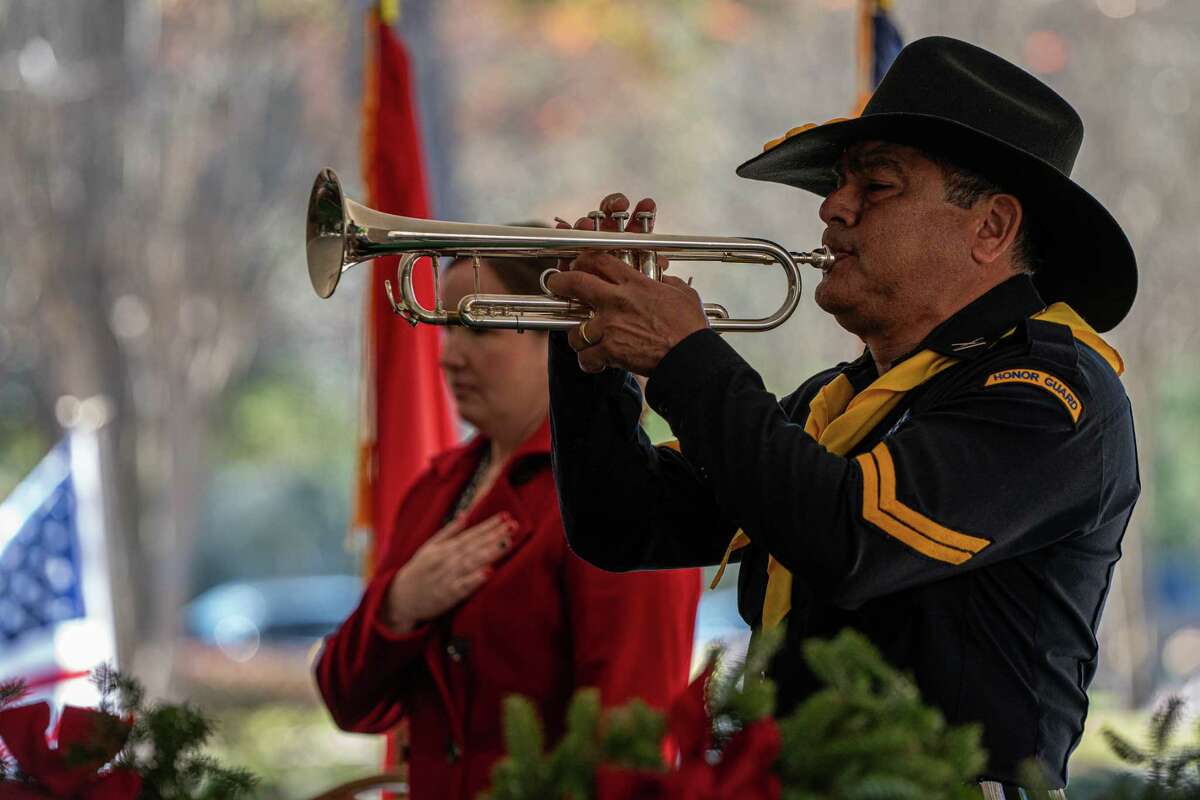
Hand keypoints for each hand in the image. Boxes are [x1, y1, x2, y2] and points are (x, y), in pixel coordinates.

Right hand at [382, 512, 515, 632]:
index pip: (471, 534)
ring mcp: (447, 577)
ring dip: (490, 552)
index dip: (489, 525)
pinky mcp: (448, 595)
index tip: (506, 516)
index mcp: (444, 548)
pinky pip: (463, 587)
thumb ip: (449, 531)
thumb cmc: (419, 570)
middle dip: (495, 535)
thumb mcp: (430, 547)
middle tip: (514, 525)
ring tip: (507, 542)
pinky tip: (489, 571)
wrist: (400, 598)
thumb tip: (466, 514)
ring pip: (471, 563)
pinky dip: (475, 579)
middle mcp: (446, 560)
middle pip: (475, 546)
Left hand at [548, 193, 707, 375]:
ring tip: (583, 339)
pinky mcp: (610, 351)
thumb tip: (663, 279)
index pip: (599, 260)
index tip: (577, 263)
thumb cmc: (689, 327)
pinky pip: (586, 356)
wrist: (689, 356)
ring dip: (576, 335)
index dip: (583, 259)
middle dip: (560, 282)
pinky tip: (594, 362)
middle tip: (555, 284)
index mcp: (634, 283)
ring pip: (574, 328)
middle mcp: (617, 301)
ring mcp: (610, 326)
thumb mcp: (682, 293)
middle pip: (575, 283)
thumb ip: (667, 283)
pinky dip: (588, 361)